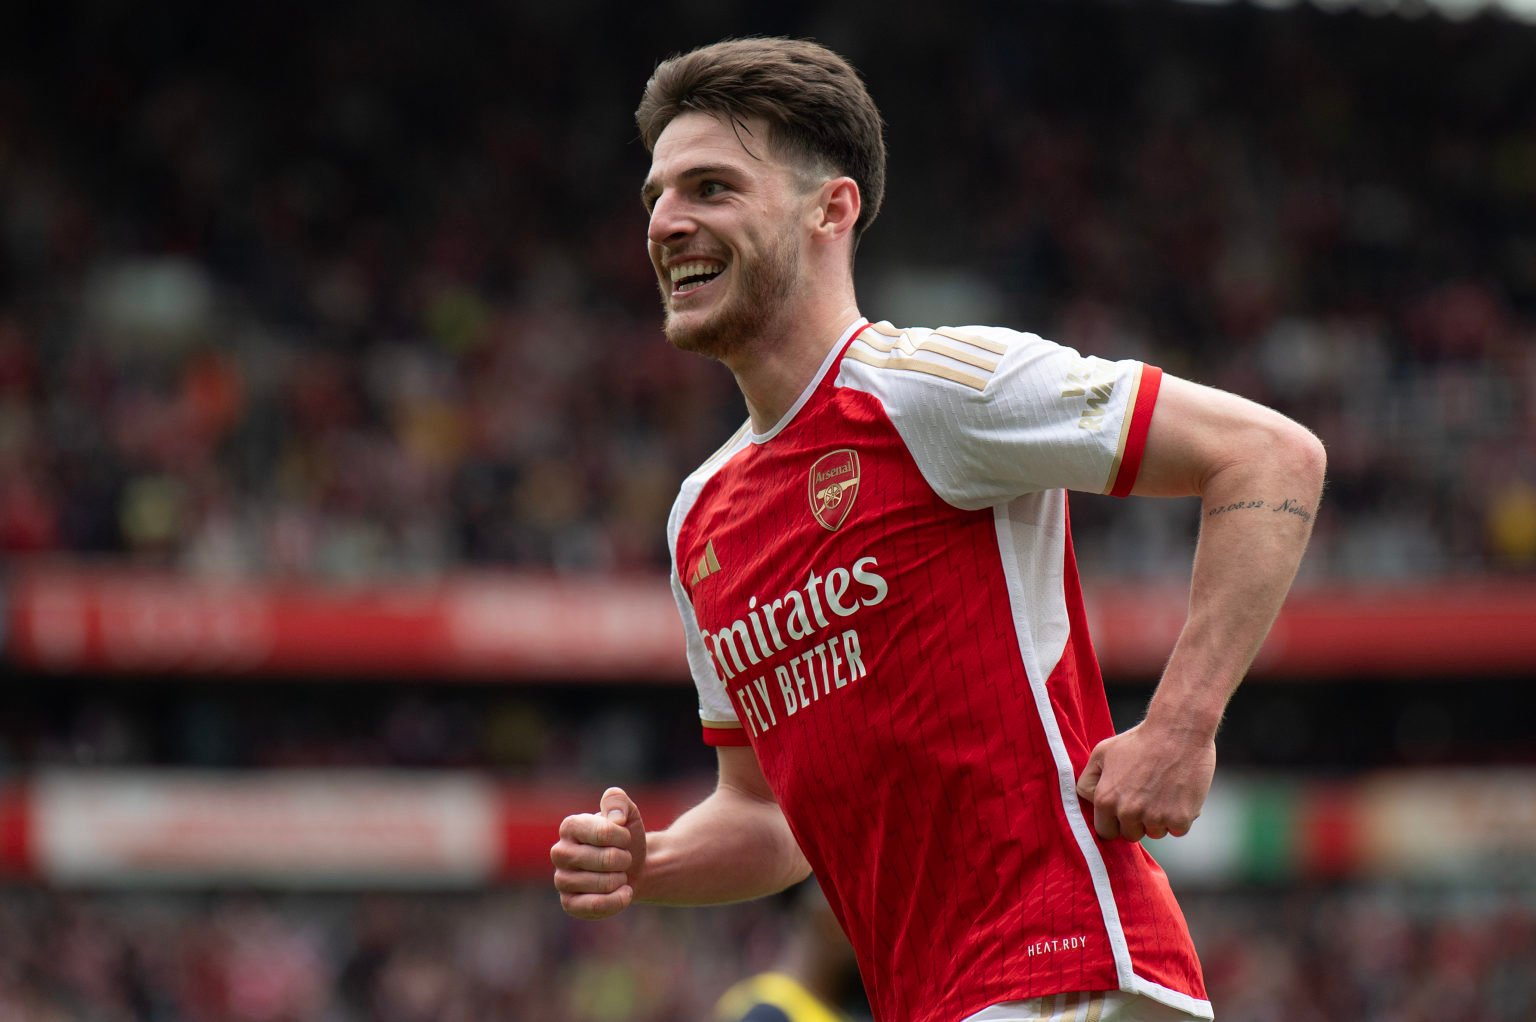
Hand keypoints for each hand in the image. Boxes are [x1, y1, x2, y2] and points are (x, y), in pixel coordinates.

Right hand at [551, 787, 646, 918]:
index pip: (603, 832)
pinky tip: (624, 893)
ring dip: (620, 879)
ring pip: (601, 884)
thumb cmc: (625, 838)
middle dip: (624, 859)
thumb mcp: (628, 812)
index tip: (625, 837)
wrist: (633, 867)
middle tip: (623, 858)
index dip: (623, 837)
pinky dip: (616, 901)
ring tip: (619, 874)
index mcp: (570, 826)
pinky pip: (594, 907)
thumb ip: (618, 801)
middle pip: (604, 860)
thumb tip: (615, 818)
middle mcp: (559, 852)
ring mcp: (561, 880)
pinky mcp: (569, 903)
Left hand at [1074, 721, 1214, 841]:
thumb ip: (1088, 780)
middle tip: (1147, 796)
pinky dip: (1181, 817)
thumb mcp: (1102, 753)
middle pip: (1131, 835)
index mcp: (1105, 799)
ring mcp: (1155, 817)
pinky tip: (1179, 794)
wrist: (1178, 731)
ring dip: (1160, 819)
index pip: (1106, 832)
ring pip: (1156, 833)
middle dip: (1138, 821)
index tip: (1124, 810)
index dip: (1115, 822)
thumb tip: (1088, 799)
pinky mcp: (1180, 819)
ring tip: (1164, 791)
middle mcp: (1128, 812)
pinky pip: (1178, 830)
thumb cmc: (1140, 739)